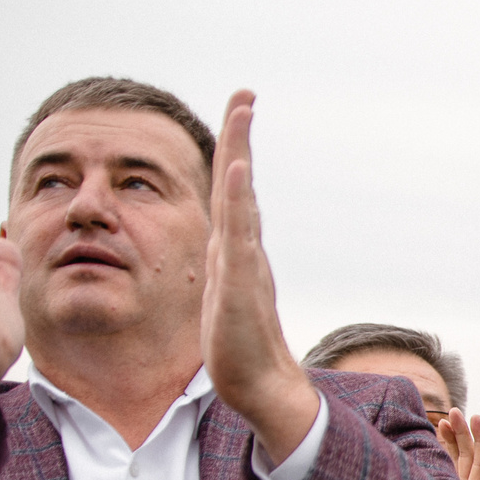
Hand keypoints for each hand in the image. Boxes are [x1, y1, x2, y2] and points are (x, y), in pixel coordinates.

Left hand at [200, 92, 320, 461]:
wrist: (258, 386)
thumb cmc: (238, 349)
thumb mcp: (220, 296)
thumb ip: (224, 269)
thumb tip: (223, 253)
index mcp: (234, 249)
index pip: (230, 191)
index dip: (231, 151)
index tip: (236, 112)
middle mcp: (243, 248)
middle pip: (239, 180)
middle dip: (239, 135)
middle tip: (244, 93)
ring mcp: (245, 263)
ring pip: (241, 198)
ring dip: (240, 153)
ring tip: (242, 114)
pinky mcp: (240, 283)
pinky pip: (240, 234)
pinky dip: (239, 200)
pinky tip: (237, 171)